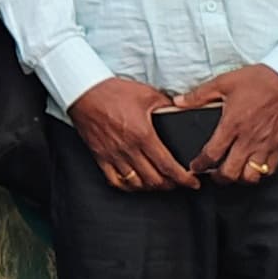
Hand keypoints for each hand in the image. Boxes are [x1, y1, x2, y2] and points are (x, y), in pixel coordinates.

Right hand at [73, 76, 197, 191]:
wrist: (84, 92)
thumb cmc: (112, 91)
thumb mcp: (147, 94)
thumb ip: (166, 105)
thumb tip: (180, 112)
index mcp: (143, 135)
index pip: (168, 166)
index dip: (183, 179)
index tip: (192, 183)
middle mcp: (128, 149)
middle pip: (154, 180)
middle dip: (171, 185)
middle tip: (178, 182)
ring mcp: (113, 155)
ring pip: (136, 184)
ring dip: (151, 187)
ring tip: (159, 182)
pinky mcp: (100, 156)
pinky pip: (115, 180)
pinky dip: (128, 186)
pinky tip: (135, 183)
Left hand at [186, 64, 277, 180]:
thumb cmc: (260, 80)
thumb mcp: (224, 82)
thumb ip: (199, 95)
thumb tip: (180, 102)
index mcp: (232, 124)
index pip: (211, 154)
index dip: (199, 165)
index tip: (195, 167)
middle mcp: (248, 139)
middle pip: (230, 173)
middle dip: (218, 178)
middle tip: (214, 174)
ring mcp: (265, 145)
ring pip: (251, 177)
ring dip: (240, 178)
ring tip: (234, 172)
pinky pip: (270, 170)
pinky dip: (260, 173)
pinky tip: (253, 167)